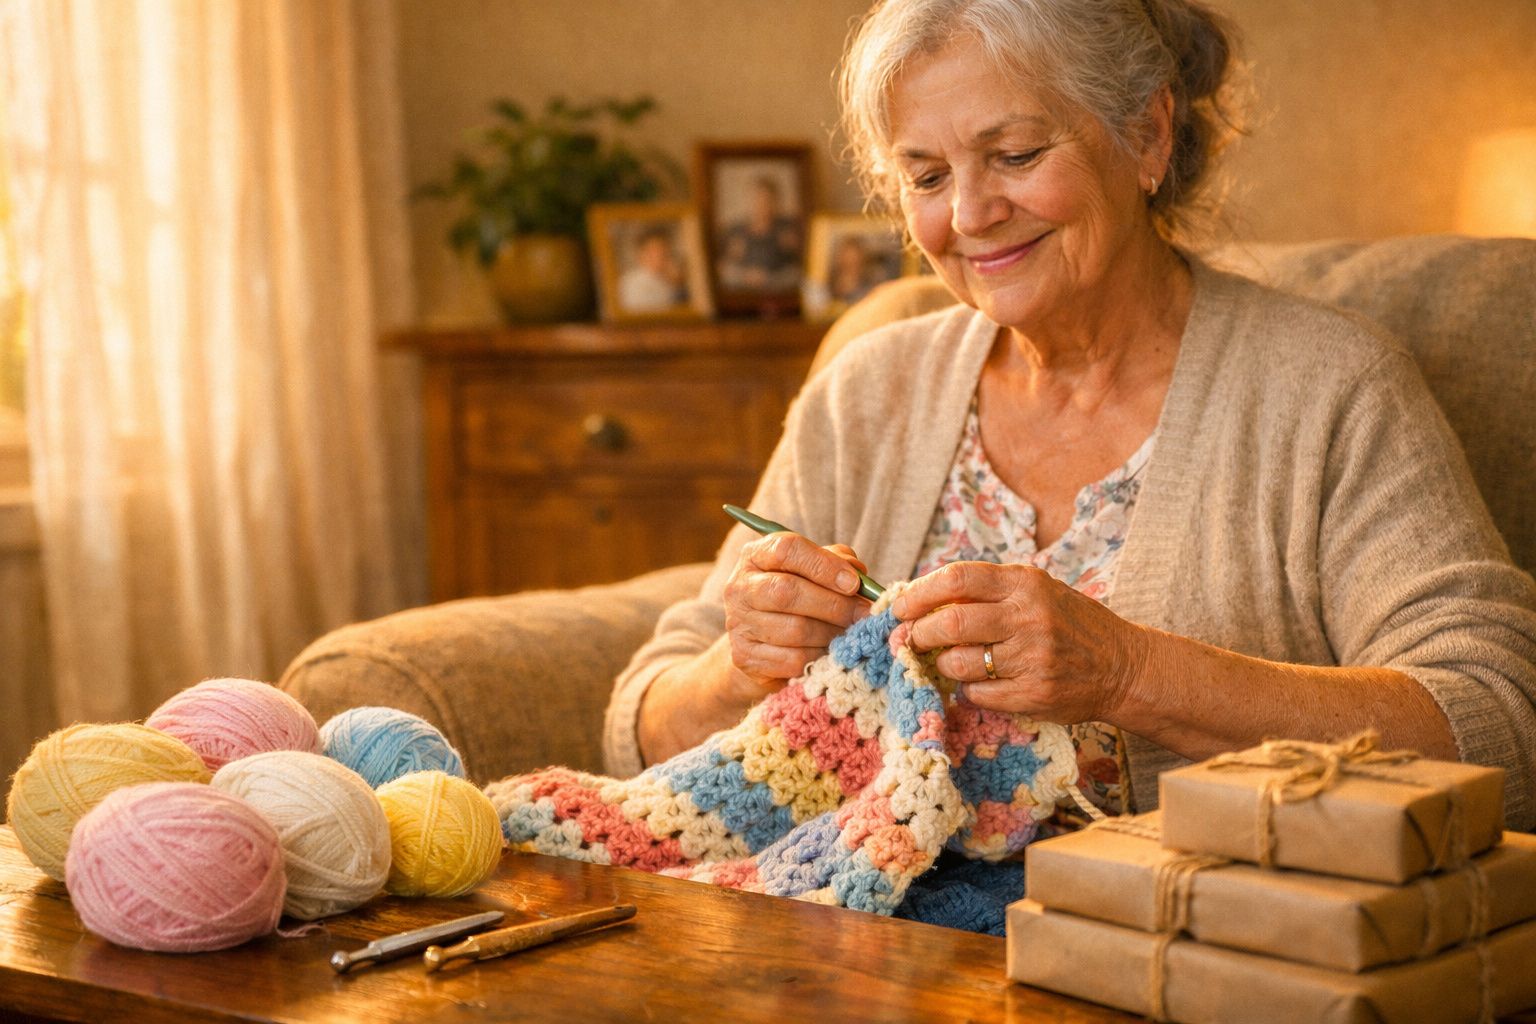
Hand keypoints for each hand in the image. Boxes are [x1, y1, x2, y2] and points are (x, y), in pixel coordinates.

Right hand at [721, 532, 870, 697]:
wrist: (760, 642)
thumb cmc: (796, 596)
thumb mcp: (812, 570)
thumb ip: (835, 562)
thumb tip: (859, 574)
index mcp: (755, 556)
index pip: (787, 550)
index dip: (824, 565)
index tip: (854, 583)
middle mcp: (739, 587)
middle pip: (788, 591)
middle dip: (834, 604)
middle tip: (863, 614)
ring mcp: (738, 624)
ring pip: (795, 629)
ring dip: (831, 633)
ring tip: (850, 633)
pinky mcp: (745, 658)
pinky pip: (793, 660)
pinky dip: (819, 657)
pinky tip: (829, 652)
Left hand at [891, 561, 1147, 722]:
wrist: (1122, 666)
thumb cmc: (1070, 624)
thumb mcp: (1036, 591)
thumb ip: (988, 593)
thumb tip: (924, 600)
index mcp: (1024, 584)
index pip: (956, 579)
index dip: (919, 593)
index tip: (899, 607)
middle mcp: (1028, 617)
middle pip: (950, 624)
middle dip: (920, 634)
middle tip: (912, 640)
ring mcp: (1032, 658)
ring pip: (958, 663)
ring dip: (944, 665)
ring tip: (951, 663)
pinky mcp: (1033, 694)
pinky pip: (977, 694)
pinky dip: (968, 690)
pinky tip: (980, 683)